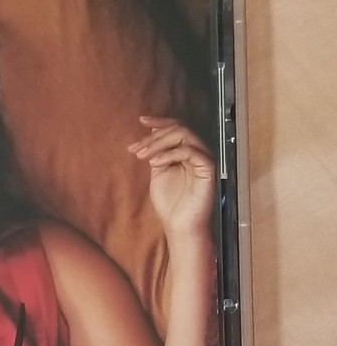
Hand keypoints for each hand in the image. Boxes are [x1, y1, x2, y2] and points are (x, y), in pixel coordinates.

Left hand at [128, 116, 215, 238]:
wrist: (178, 225)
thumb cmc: (170, 202)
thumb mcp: (158, 172)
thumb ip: (157, 152)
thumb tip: (152, 131)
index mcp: (186, 151)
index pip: (177, 127)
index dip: (160, 121)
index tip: (141, 120)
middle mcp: (197, 152)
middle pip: (179, 128)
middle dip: (154, 136)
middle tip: (137, 149)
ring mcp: (204, 159)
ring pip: (185, 135)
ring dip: (159, 143)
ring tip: (142, 155)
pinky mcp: (208, 169)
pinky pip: (190, 151)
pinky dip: (170, 153)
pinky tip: (155, 162)